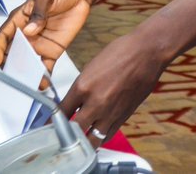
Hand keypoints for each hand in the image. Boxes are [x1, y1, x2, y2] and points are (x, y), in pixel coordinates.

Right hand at [0, 0, 91, 75]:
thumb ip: (38, 13)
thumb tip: (29, 30)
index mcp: (19, 19)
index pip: (3, 35)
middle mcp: (26, 34)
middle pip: (12, 52)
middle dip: (10, 65)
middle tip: (12, 75)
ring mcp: (38, 44)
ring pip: (27, 62)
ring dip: (25, 73)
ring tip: (27, 82)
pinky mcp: (52, 50)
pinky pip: (45, 66)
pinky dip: (43, 76)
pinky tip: (43, 83)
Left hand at [60, 28, 168, 146]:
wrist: (146, 53)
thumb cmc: (120, 53)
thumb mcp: (91, 67)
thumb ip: (81, 87)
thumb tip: (75, 103)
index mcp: (82, 86)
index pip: (61, 112)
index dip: (52, 122)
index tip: (49, 126)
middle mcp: (95, 102)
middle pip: (74, 130)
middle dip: (66, 135)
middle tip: (61, 137)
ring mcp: (110, 112)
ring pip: (92, 139)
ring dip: (83, 142)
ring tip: (78, 143)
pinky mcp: (124, 117)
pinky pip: (108, 135)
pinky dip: (100, 138)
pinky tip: (95, 136)